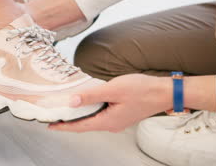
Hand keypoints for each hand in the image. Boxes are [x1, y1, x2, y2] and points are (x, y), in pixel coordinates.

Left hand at [49, 74, 171, 132]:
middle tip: (54, 117)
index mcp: (108, 121)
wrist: (165, 92)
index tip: (50, 126)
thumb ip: (91, 96)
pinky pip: (101, 115)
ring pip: (93, 120)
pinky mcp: (121, 114)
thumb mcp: (113, 89)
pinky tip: (86, 103)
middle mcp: (111, 124)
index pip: (80, 127)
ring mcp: (117, 120)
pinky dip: (90, 111)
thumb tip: (72, 101)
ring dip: (79, 116)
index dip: (64, 126)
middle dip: (69, 122)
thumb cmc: (143, 90)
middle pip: (85, 125)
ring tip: (66, 110)